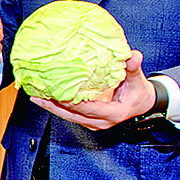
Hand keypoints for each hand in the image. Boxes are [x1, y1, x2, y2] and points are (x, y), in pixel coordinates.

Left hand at [31, 49, 151, 130]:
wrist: (144, 105)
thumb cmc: (139, 93)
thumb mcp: (138, 80)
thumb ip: (133, 68)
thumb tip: (133, 55)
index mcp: (113, 114)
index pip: (88, 109)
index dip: (72, 102)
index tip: (57, 93)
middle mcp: (101, 122)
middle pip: (73, 115)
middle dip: (54, 105)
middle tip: (37, 94)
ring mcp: (94, 123)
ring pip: (69, 117)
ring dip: (52, 107)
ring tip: (35, 96)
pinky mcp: (89, 121)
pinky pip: (71, 115)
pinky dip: (57, 107)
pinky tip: (45, 98)